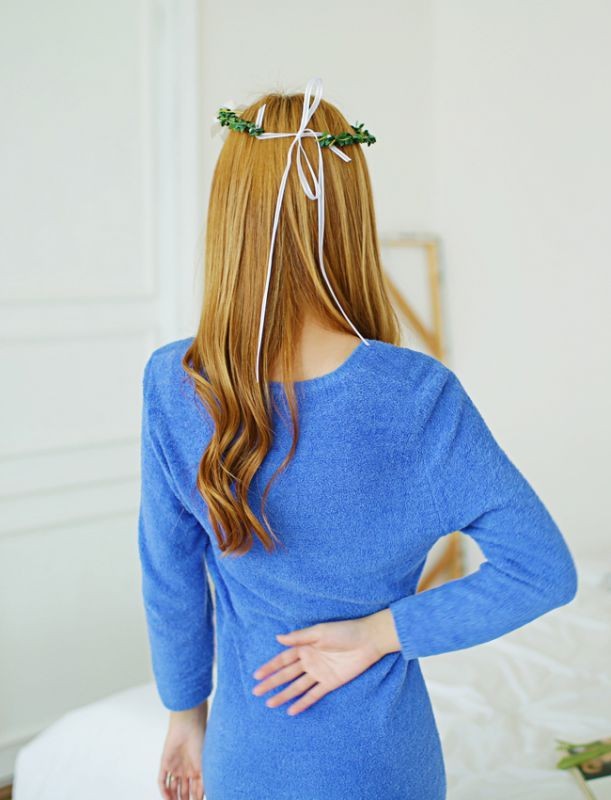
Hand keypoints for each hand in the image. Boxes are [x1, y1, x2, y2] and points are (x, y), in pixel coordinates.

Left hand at [158, 703, 207, 799]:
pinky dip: (164, 791)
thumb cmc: (200, 742)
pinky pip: (162, 781)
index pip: (195, 790)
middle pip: (183, 791)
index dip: (196, 798)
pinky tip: (167, 799)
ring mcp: (175, 767)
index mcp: (197, 769)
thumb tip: (204, 797)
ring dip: (173, 798)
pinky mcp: (165, 764)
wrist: (189, 727)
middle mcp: (186, 770)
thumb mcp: (205, 766)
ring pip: (172, 788)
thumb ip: (204, 783)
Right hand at [251, 609, 400, 715]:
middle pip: (287, 674)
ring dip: (284, 694)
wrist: (368, 640)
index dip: (270, 667)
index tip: (256, 675)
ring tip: (270, 703)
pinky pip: (314, 694)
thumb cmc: (344, 631)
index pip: (283, 659)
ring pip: (297, 686)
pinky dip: (303, 702)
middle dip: (272, 682)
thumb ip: (300, 637)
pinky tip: (292, 710)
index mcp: (305, 647)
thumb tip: (278, 638)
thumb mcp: (320, 632)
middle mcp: (309, 661)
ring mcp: (319, 673)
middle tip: (256, 692)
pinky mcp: (330, 683)